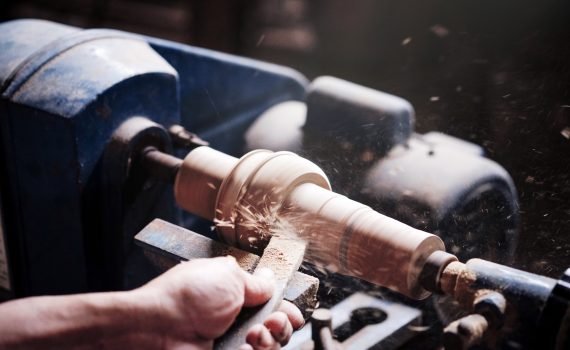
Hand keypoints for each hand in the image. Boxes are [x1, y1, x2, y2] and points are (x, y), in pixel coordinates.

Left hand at [137, 256, 304, 348]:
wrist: (159, 327)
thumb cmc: (188, 296)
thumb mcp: (229, 276)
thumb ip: (255, 283)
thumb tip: (270, 277)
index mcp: (235, 294)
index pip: (270, 304)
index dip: (285, 310)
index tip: (295, 316)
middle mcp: (234, 319)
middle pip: (274, 329)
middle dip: (280, 326)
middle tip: (272, 323)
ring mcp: (229, 342)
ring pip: (267, 347)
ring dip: (268, 341)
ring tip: (253, 336)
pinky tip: (244, 348)